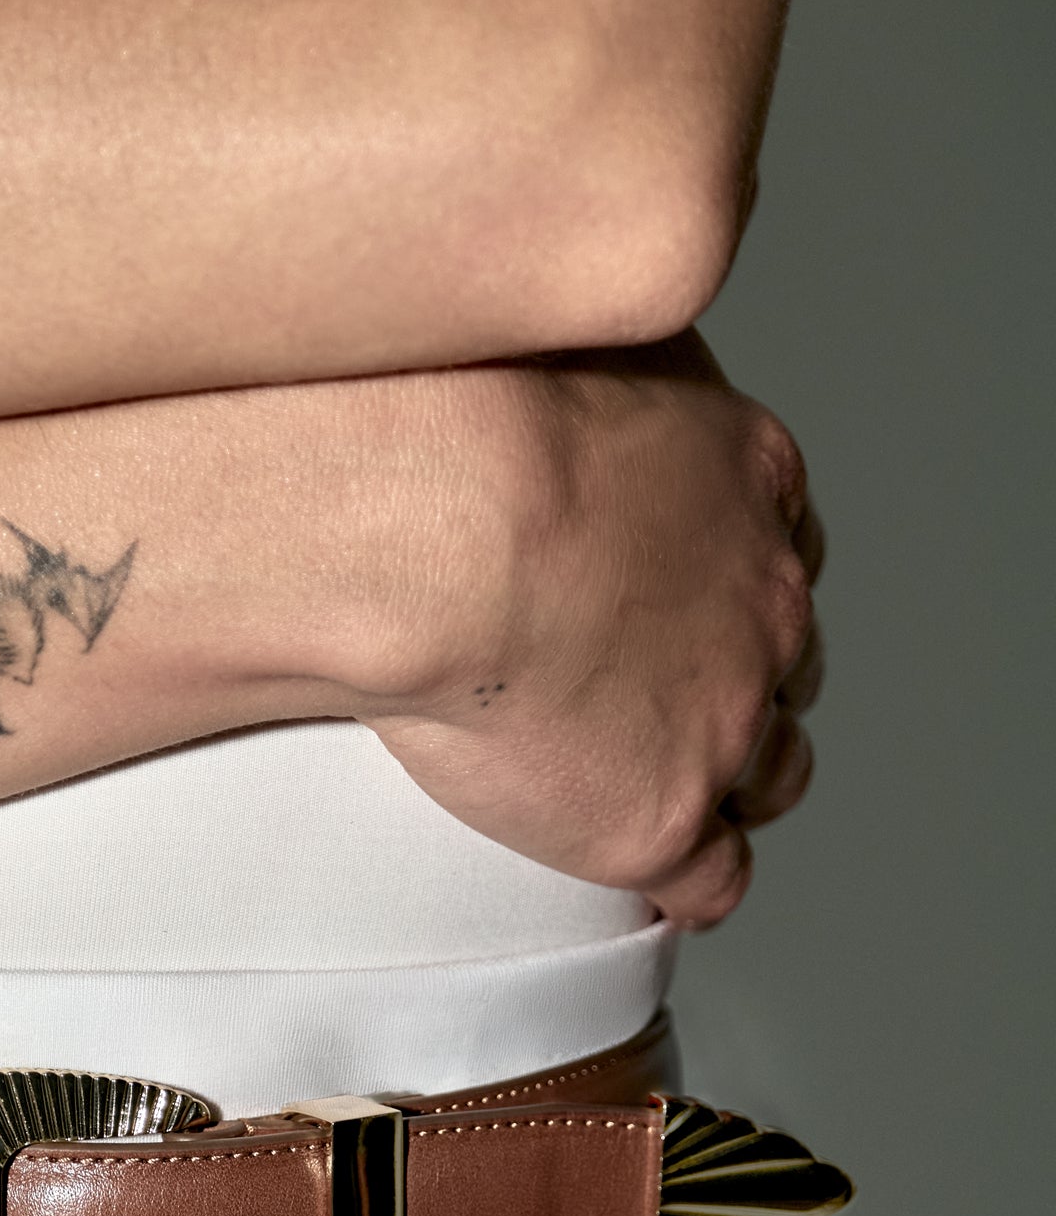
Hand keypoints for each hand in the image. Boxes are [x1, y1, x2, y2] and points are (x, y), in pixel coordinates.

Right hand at [358, 338, 821, 926]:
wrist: (430, 521)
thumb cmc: (463, 415)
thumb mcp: (557, 331)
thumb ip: (584, 364)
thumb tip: (535, 350)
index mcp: (743, 477)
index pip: (774, 546)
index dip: (727, 581)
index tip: (682, 596)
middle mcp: (757, 599)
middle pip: (785, 657)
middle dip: (737, 677)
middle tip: (661, 692)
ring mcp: (721, 714)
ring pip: (772, 770)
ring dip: (726, 782)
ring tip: (655, 786)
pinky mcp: (656, 817)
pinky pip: (713, 880)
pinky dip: (688, 884)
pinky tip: (652, 881)